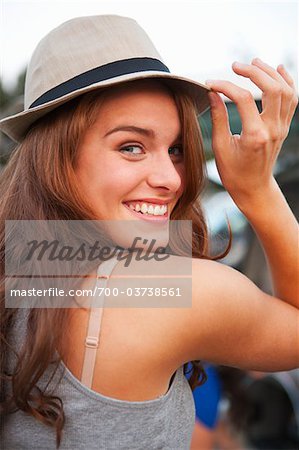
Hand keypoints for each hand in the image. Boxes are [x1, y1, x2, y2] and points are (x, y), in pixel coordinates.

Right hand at [205, 58, 297, 204]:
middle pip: (271, 88)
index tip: (210, 84)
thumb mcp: (221, 147)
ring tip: (254, 63)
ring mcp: (281, 128)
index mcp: (254, 136)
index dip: (225, 86)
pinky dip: (287, 82)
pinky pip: (292, 99)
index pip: (242, 99)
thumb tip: (213, 94)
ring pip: (286, 90)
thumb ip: (218, 118)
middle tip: (235, 66)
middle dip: (253, 72)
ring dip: (271, 73)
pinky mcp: (283, 127)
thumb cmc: (234, 172)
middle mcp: (272, 129)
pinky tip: (278, 69)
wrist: (253, 188)